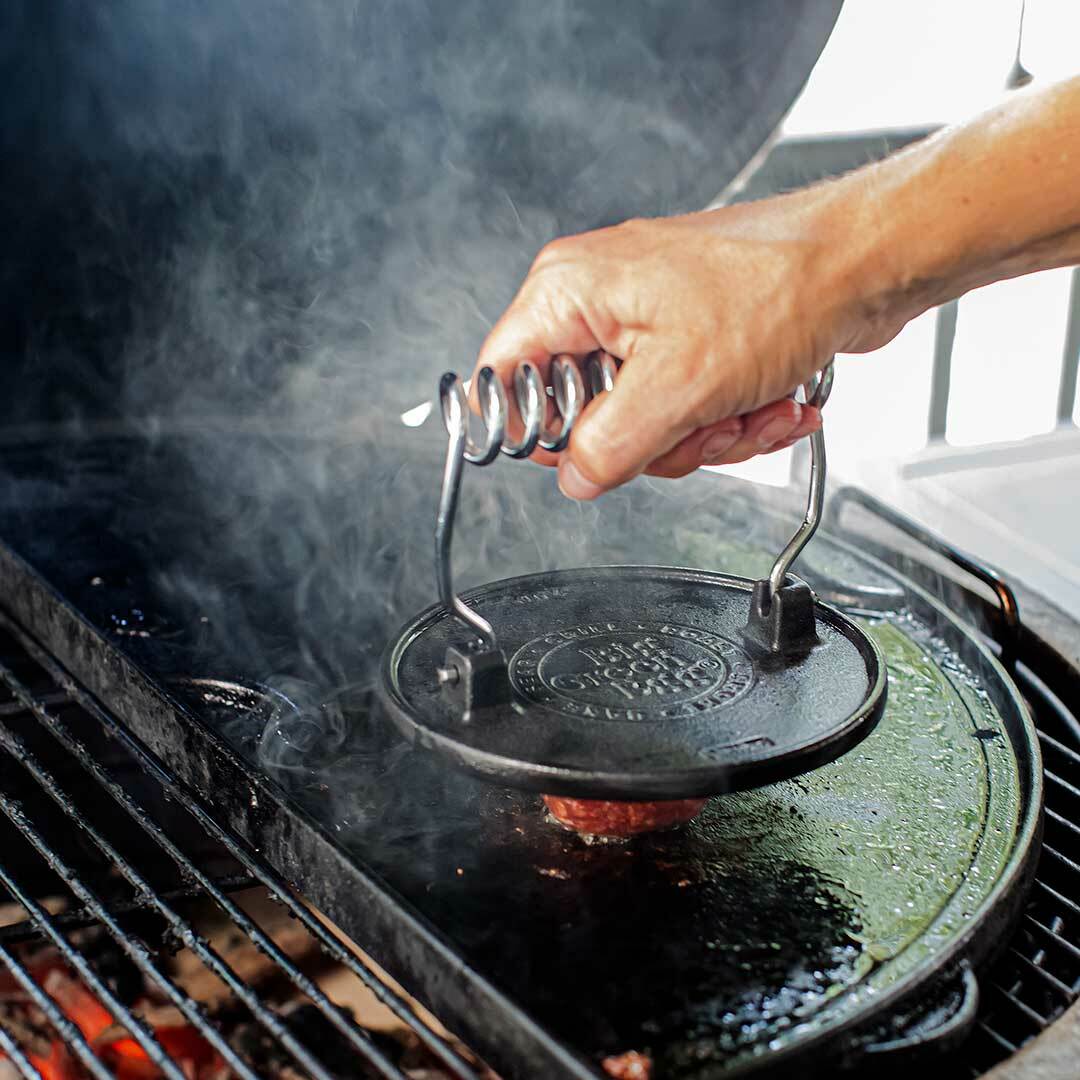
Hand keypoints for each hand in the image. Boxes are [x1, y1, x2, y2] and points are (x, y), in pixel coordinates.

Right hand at [473, 191, 895, 499]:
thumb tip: (575, 478)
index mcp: (570, 292)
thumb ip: (609, 445)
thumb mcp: (678, 387)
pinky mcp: (685, 335)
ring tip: (743, 411)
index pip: (505, 379)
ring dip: (700, 435)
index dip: (542, 431)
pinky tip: (765, 405)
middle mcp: (598, 299)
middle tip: (692, 427)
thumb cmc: (780, 288)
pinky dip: (724, 419)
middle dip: (650, 441)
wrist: (863, 263)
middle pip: (581, 415)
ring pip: (639, 421)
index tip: (586, 453)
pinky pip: (680, 406)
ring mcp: (643, 318)